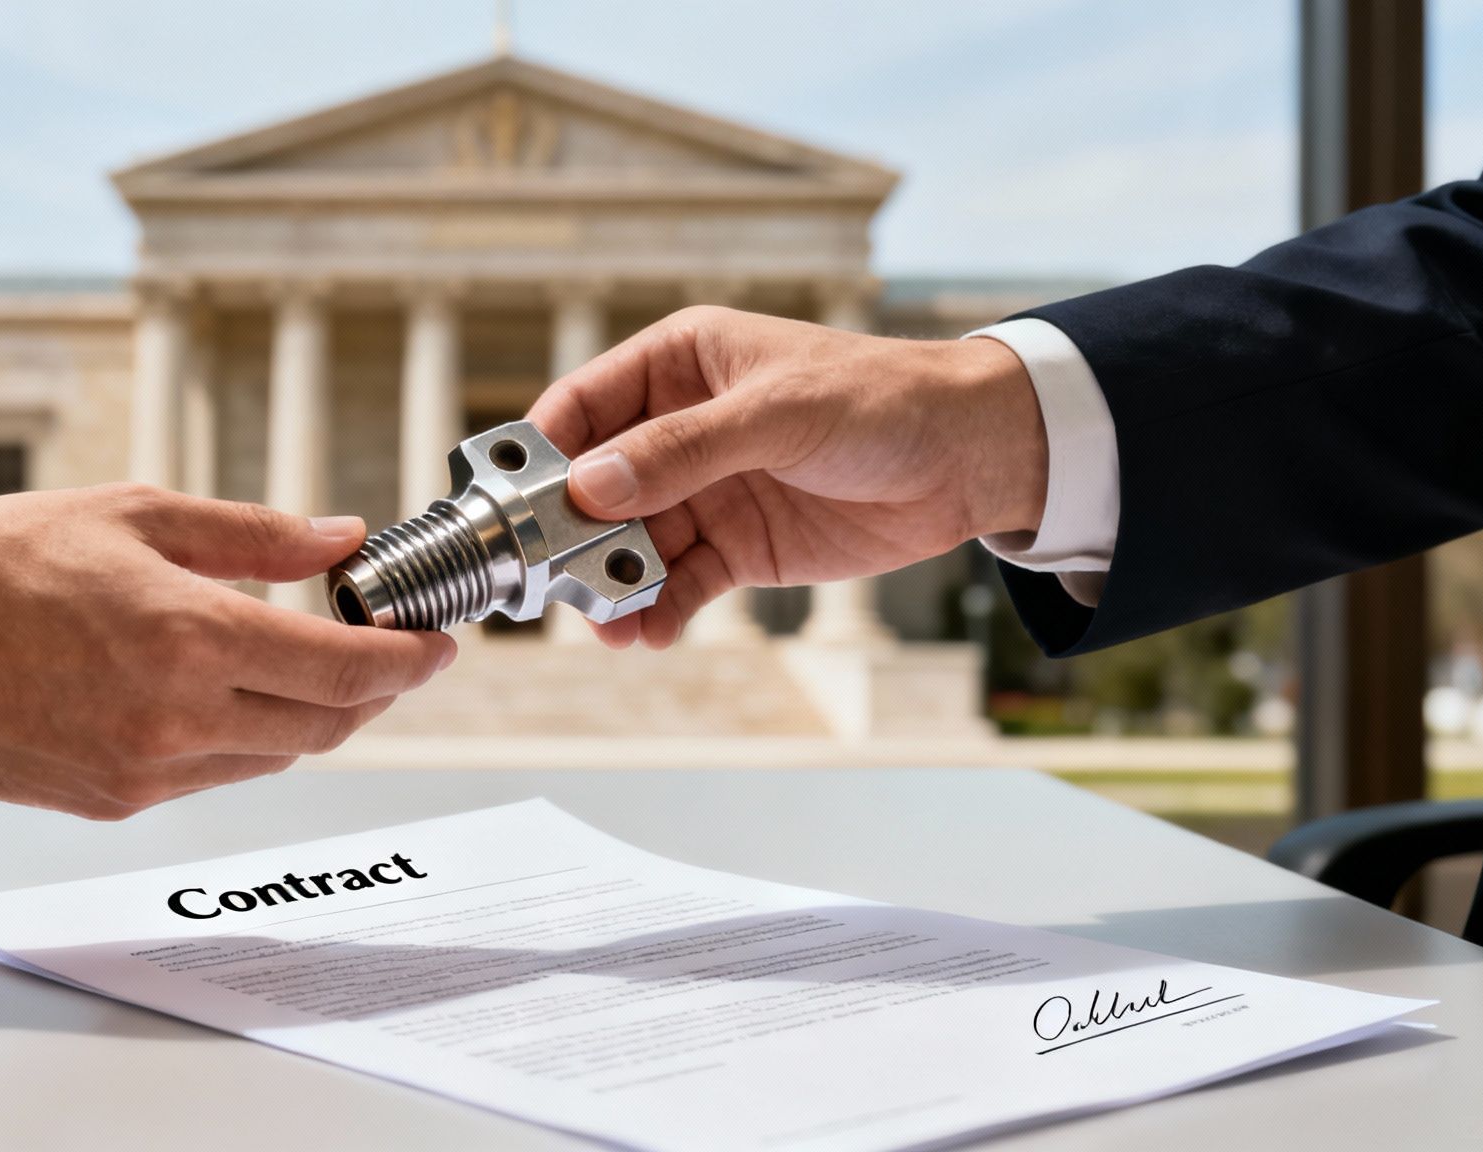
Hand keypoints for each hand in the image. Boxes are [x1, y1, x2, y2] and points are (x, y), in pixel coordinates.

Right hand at [0, 486, 455, 818]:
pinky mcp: (112, 801)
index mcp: (192, 635)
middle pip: (327, 725)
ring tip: (309, 665)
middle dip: (374, 692)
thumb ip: (252, 533)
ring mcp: (145, 771)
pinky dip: (242, 738)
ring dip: (310, 716)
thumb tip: (339, 536)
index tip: (438, 643)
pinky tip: (227, 694)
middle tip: (389, 653)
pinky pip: (212, 776)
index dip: (408, 661)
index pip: (346, 669)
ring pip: (274, 757)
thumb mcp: (133, 513)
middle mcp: (179, 717)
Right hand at [526, 306, 1047, 648]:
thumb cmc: (880, 400)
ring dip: (611, 584)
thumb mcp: (777, 413)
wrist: (970, 459)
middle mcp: (677, 428)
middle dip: (570, 535)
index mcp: (677, 364)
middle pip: (595, 486)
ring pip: (629, 543)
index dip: (541, 454)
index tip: (511, 505)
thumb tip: (591, 487)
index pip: (581, 406)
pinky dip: (657, 609)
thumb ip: (683, 450)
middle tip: (553, 582)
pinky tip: (650, 633)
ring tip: (607, 624)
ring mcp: (703, 491)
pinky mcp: (735, 548)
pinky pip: (676, 583)